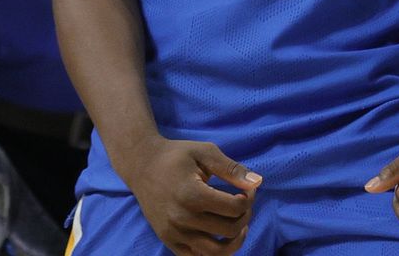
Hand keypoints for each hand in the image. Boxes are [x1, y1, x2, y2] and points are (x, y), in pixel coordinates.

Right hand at [126, 138, 259, 255]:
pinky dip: (213, 252)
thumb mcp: (205, 153)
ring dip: (235, 241)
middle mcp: (182, 218)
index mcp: (192, 194)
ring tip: (239, 227)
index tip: (247, 189)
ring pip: (216, 252)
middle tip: (243, 205)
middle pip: (229, 230)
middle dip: (245, 216)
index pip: (235, 208)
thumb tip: (257, 183)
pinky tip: (220, 238)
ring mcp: (174, 232)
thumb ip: (231, 168)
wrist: (141, 165)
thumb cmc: (176, 156)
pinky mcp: (168, 240)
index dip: (249, 198)